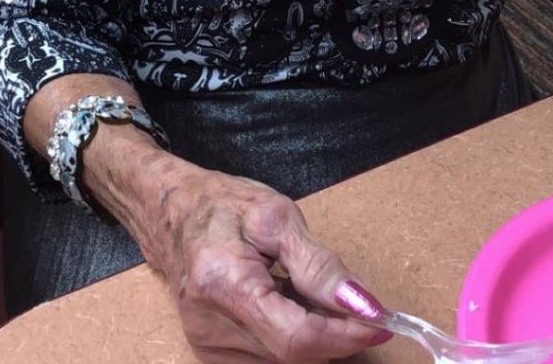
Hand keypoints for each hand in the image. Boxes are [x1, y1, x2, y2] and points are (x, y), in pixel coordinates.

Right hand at [132, 154, 387, 362]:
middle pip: (293, 355)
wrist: (173, 213)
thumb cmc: (224, 205)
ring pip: (284, 360)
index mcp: (224, 285)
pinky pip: (269, 357)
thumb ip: (319, 264)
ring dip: (315, 335)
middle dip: (336, 333)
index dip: (344, 336)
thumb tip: (361, 303)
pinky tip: (290, 304)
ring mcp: (208, 347)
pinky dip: (293, 335)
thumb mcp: (277, 217)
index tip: (379, 321)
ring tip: (312, 291)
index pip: (296, 338)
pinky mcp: (212, 355)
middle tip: (356, 301)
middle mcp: (210, 328)